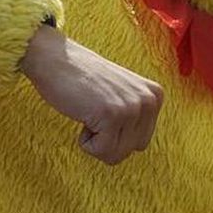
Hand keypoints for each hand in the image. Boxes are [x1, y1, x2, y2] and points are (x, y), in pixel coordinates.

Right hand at [20, 26, 163, 164]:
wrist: (57, 59)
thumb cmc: (83, 81)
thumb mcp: (123, 95)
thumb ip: (137, 116)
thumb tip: (139, 146)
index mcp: (155, 96)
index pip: (141, 142)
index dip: (116, 133)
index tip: (104, 109)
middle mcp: (150, 101)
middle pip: (131, 149)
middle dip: (109, 140)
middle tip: (95, 112)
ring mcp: (133, 107)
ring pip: (117, 153)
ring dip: (96, 141)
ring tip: (90, 111)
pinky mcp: (113, 114)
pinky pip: (102, 150)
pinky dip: (86, 142)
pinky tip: (84, 114)